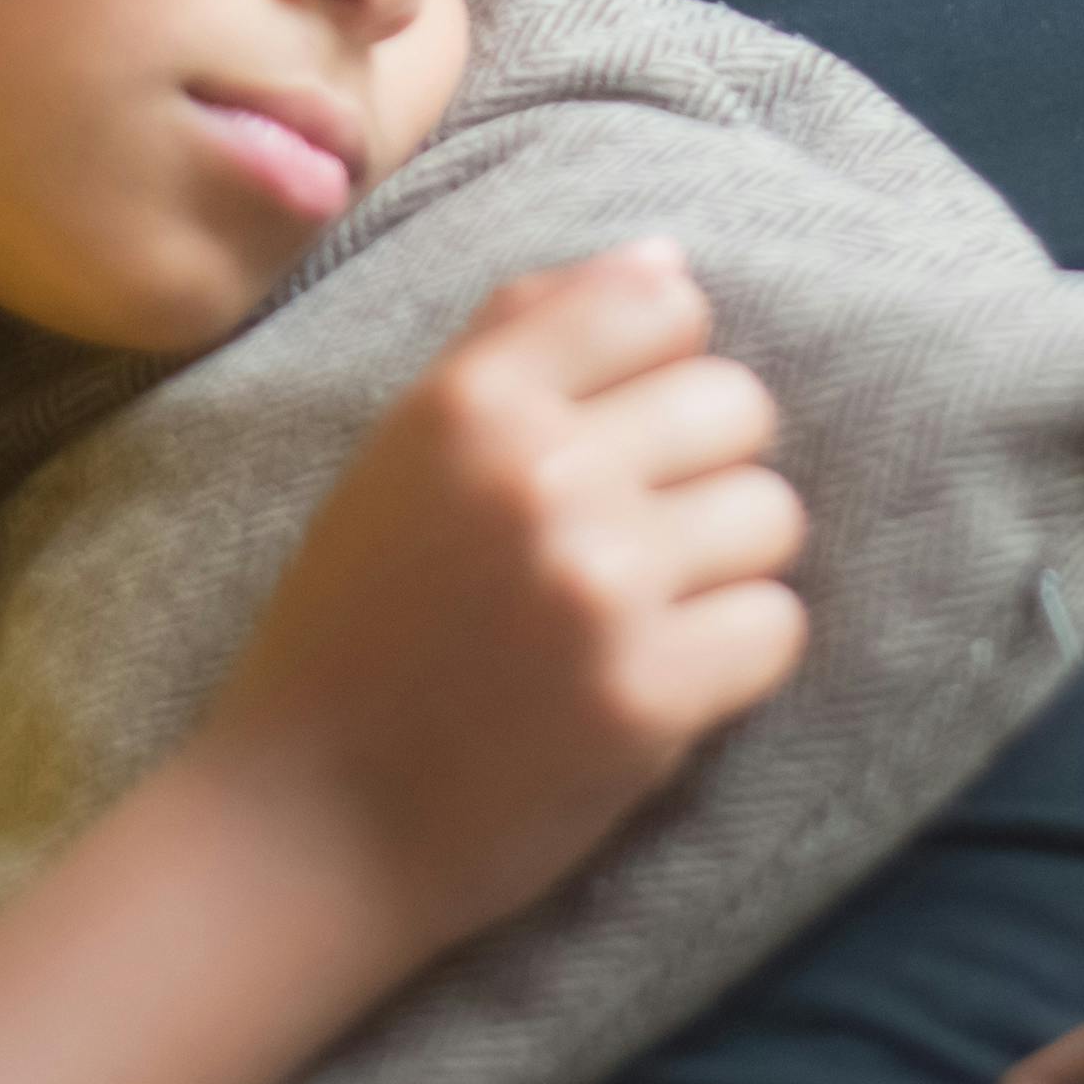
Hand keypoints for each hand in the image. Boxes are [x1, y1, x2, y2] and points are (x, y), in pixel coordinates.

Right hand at [192, 244, 810, 958]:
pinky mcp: (647, 696)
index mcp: (473, 399)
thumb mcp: (404, 451)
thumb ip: (525, 336)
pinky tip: (660, 679)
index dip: (665, 368)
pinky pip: (778, 626)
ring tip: (646, 611)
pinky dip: (736, 657)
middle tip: (637, 539)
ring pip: (772, 514)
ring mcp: (600, 585)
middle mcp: (541, 473)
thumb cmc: (356, 626)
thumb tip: (671, 259)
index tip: (625, 434)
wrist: (305, 824)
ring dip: (728, 567)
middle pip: (739, 406)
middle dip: (706, 470)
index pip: (664, 305)